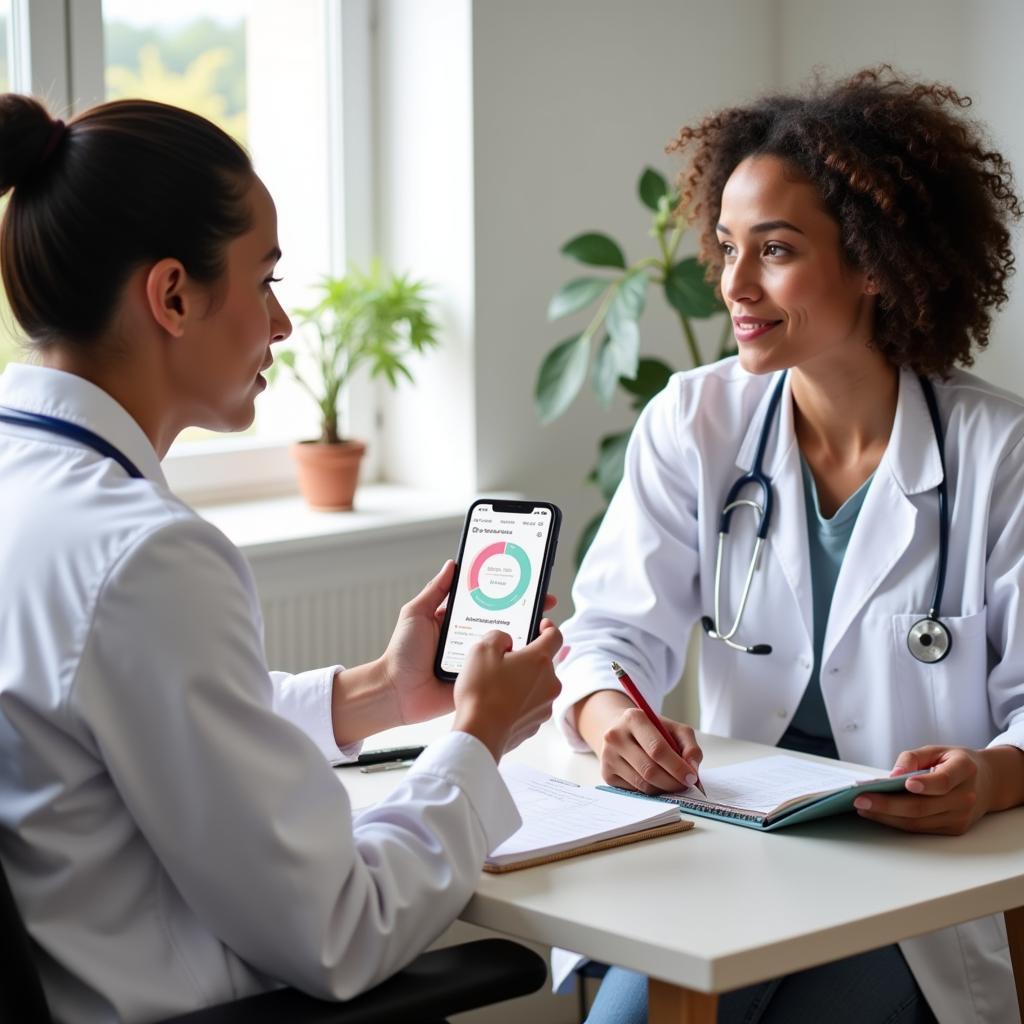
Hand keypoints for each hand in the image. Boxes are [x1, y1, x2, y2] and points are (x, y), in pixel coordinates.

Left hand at [381, 561, 556, 725]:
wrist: (396, 693)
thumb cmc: (402, 653)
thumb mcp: (416, 614)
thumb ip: (435, 590)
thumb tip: (453, 564)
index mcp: (457, 621)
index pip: (487, 603)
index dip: (506, 593)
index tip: (526, 583)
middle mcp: (470, 638)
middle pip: (502, 623)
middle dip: (524, 613)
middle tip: (544, 603)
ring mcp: (477, 661)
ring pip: (506, 647)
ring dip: (524, 638)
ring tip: (544, 627)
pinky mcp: (480, 681)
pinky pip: (500, 672)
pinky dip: (515, 665)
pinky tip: (532, 656)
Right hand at [452, 621, 562, 759]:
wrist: (479, 733)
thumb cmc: (481, 692)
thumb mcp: (482, 649)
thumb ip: (498, 636)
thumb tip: (506, 642)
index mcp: (539, 660)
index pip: (555, 636)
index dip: (548, 628)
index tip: (542, 626)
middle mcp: (549, 683)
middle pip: (542, 663)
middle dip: (526, 660)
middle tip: (503, 662)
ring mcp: (544, 706)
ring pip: (536, 686)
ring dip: (522, 682)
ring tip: (496, 686)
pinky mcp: (535, 724)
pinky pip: (529, 706)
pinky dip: (518, 702)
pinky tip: (498, 704)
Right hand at [577, 691, 702, 794]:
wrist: (620, 730)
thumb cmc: (651, 730)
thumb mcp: (673, 729)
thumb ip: (690, 746)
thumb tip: (692, 769)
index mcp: (633, 718)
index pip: (657, 748)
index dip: (677, 767)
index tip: (691, 777)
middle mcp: (615, 736)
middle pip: (649, 770)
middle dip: (672, 782)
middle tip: (685, 785)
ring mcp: (608, 756)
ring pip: (643, 784)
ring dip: (663, 789)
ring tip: (673, 783)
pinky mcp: (606, 774)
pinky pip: (635, 791)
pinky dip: (651, 791)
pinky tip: (655, 782)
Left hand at [853, 745, 989, 834]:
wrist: (987, 782)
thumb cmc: (955, 763)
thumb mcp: (937, 750)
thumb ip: (913, 758)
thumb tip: (892, 775)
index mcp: (965, 770)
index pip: (945, 781)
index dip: (926, 784)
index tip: (905, 783)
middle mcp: (966, 797)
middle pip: (923, 806)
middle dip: (889, 805)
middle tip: (861, 799)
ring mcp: (961, 817)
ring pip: (919, 821)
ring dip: (887, 816)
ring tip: (863, 807)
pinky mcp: (953, 829)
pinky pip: (921, 828)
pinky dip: (897, 822)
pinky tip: (878, 813)